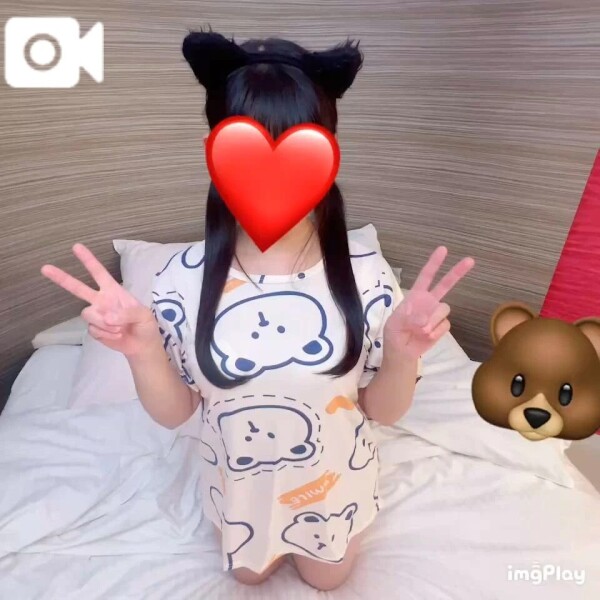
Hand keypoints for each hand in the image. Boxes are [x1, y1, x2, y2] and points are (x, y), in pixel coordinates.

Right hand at [41, 243, 158, 356]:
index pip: (99, 273)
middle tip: (45, 268)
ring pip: (88, 313)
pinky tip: (116, 335)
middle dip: (62, 278)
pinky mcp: (94, 329)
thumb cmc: (145, 325)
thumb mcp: (144, 315)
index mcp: (114, 290)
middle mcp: (101, 300)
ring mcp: (96, 315)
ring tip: (120, 328)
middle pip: (78, 288)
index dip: (88, 260)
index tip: (76, 247)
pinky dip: (106, 334)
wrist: (142, 346)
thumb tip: (107, 317)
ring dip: (105, 323)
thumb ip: (128, 313)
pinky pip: (93, 329)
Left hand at [383, 246, 474, 359]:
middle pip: (446, 284)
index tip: (443, 249)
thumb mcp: (394, 324)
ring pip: (444, 309)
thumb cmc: (394, 334)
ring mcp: (436, 314)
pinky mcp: (442, 326)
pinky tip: (425, 336)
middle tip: (470, 260)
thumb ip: (408, 318)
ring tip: (419, 330)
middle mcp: (429, 301)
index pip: (426, 276)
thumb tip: (424, 320)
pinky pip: (445, 325)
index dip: (434, 263)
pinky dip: (435, 332)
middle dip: (457, 272)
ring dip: (432, 320)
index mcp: (415, 295)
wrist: (402, 352)